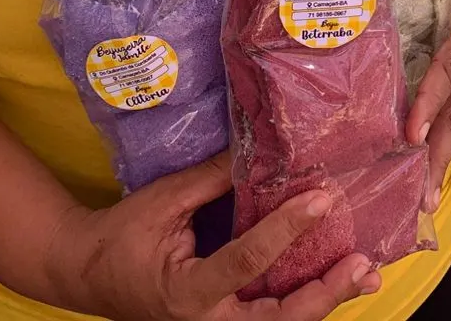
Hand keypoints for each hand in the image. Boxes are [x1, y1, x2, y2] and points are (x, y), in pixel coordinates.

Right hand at [42, 152, 380, 319]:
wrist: (87, 272)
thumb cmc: (122, 235)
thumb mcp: (165, 201)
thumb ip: (213, 180)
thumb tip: (262, 147)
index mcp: (187, 292)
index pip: (247, 262)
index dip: (287, 230)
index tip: (322, 200)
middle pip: (278, 319)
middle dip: (324, 293)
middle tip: (361, 264)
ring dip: (323, 299)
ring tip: (363, 274)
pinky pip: (271, 316)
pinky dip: (305, 298)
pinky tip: (335, 278)